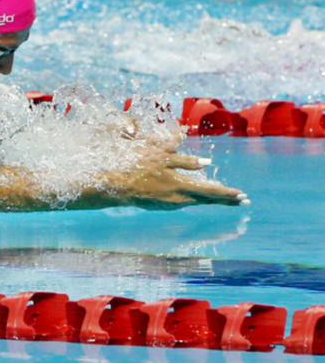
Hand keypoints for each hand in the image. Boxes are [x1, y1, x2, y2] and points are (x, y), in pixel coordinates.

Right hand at [100, 149, 247, 208]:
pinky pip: (186, 201)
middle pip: (208, 199)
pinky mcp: (164, 205)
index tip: (242, 196)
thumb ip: (186, 161)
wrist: (117, 187)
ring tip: (226, 199)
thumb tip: (208, 163)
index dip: (228, 193)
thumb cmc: (138, 168)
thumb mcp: (162, 157)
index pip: (211, 191)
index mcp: (181, 186)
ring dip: (212, 199)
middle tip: (244, 201)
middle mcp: (179, 199)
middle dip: (226, 199)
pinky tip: (200, 197)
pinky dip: (197, 199)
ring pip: (197, 201)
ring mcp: (171, 204)